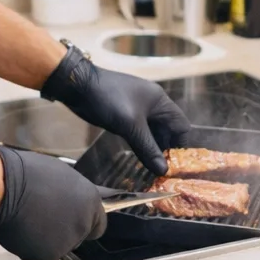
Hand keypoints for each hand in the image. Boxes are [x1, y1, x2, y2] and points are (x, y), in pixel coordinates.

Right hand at [0, 144, 105, 259]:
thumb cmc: (27, 173)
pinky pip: (41, 251)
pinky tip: (23, 228)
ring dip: (49, 237)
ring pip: (60, 245)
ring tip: (31, 219)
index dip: (85, 221)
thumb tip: (73, 200)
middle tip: (47, 215)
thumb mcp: (60, 174)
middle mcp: (82, 224)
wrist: (3, 188)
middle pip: (79, 235)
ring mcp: (65, 242)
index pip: (99, 224)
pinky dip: (33, 244)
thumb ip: (74, 194)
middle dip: (66, 228)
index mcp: (90, 202)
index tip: (74, 218)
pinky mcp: (46, 255)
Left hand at [40, 44, 190, 176]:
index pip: (181, 125)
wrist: (78, 86)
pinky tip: (141, 160)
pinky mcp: (126, 116)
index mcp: (160, 101)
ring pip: (153, 134)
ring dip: (154, 150)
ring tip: (154, 171)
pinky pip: (140, 133)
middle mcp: (153, 105)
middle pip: (168, 131)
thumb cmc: (108, 99)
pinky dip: (142, 145)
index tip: (178, 166)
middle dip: (168, 150)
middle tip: (166, 173)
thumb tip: (164, 170)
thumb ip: (147, 147)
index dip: (182, 145)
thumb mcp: (130, 125)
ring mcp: (138, 110)